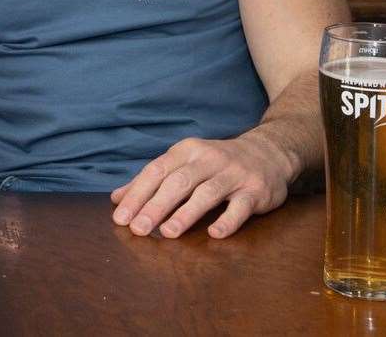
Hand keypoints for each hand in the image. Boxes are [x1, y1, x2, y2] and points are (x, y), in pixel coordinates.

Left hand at [109, 130, 294, 238]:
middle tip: (137, 229)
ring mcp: (233, 174)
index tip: (120, 217)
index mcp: (186, 151)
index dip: (137, 194)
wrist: (268, 153)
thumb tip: (116, 199)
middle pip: (178, 182)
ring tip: (167, 233)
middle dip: (155, 206)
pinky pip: (240, 207)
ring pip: (206, 194)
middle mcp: (208, 159)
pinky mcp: (255, 191)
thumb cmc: (216, 163)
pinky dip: (227, 220)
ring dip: (185, 214)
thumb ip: (151, 181)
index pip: (156, 171)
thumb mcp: (183, 163)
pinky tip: (214, 234)